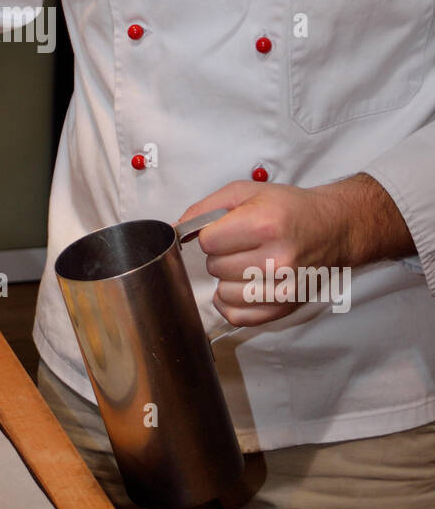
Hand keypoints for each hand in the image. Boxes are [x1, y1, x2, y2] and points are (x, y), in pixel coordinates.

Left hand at [175, 174, 412, 327]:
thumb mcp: (246, 192)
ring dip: (227, 278)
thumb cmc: (288, 208)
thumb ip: (205, 209)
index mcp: (265, 225)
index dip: (211, 234)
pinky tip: (243, 285)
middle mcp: (276, 259)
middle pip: (215, 266)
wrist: (332, 228)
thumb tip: (175, 230)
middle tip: (242, 244)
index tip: (224, 230)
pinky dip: (232, 302)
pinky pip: (237, 316)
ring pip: (223, 292)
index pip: (208, 241)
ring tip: (247, 263)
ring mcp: (282, 288)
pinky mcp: (284, 307)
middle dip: (221, 254)